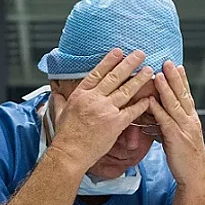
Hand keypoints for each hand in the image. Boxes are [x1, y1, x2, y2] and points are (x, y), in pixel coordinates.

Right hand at [48, 48, 155, 172]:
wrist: (70, 153)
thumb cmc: (65, 136)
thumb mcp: (58, 113)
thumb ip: (59, 100)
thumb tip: (55, 93)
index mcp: (80, 94)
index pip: (97, 72)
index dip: (109, 61)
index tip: (118, 51)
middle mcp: (94, 99)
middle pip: (114, 77)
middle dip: (129, 63)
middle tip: (140, 54)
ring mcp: (106, 110)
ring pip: (126, 90)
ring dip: (139, 79)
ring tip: (148, 71)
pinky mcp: (115, 123)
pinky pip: (132, 111)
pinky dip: (141, 104)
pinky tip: (149, 98)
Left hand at [149, 61, 204, 192]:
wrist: (194, 177)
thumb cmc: (185, 160)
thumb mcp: (179, 138)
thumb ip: (169, 125)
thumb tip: (156, 117)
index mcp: (191, 120)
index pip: (186, 96)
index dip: (182, 80)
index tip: (177, 66)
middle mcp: (190, 121)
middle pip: (182, 95)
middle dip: (175, 78)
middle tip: (169, 62)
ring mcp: (184, 129)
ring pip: (174, 105)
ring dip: (166, 89)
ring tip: (158, 74)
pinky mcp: (175, 138)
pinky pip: (165, 121)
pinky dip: (158, 109)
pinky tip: (150, 100)